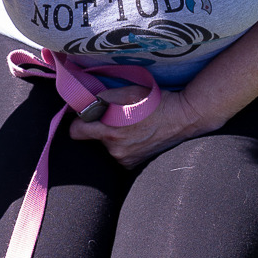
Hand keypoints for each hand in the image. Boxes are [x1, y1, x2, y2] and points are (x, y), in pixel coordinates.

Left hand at [67, 83, 205, 168]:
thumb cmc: (154, 102)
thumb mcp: (126, 91)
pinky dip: (122, 146)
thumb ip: (100, 98)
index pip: (75, 132)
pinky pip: (118, 154)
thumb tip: (82, 104)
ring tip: (129, 125)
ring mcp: (124, 160)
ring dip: (111, 137)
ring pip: (106, 147)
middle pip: (92, 140)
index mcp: (109, 132)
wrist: (181, 117)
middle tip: (114, 117)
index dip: (77, 122)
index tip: (85, 116)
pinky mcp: (133, 165)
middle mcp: (114, 150)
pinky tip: (135, 136)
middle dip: (98, 128)